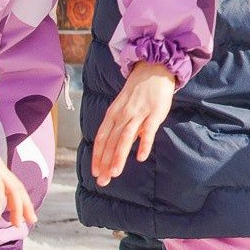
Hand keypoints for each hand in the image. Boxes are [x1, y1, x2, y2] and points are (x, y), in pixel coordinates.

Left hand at [90, 61, 176, 186]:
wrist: (154, 68)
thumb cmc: (139, 91)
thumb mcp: (124, 106)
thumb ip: (120, 125)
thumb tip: (116, 144)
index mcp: (113, 114)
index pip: (101, 139)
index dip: (97, 156)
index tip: (95, 172)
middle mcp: (122, 115)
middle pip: (110, 142)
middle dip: (105, 163)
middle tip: (102, 181)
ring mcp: (138, 113)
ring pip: (124, 138)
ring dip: (118, 157)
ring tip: (114, 174)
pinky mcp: (154, 113)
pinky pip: (147, 131)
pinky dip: (143, 144)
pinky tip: (140, 157)